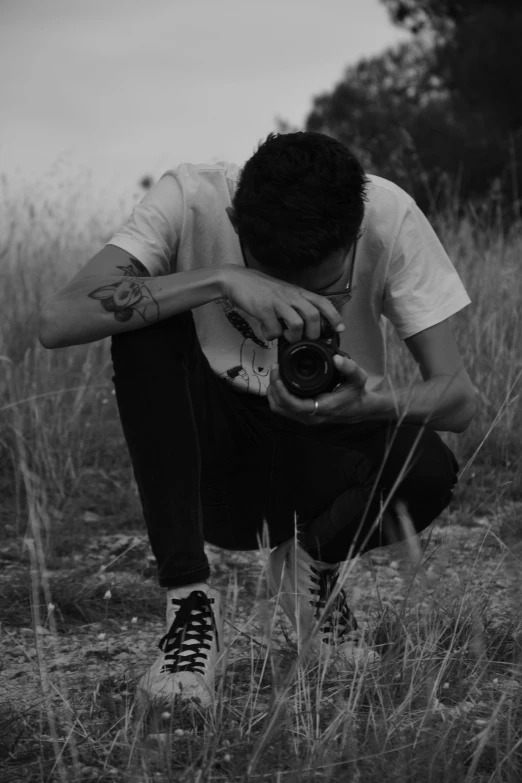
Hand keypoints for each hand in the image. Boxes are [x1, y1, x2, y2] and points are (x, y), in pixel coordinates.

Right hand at [220, 264, 344, 341]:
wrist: (236, 279)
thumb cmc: (260, 289)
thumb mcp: (283, 293)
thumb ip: (294, 306)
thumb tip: (303, 327)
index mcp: (297, 292)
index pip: (322, 302)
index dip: (334, 316)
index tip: (340, 329)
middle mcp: (290, 295)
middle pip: (313, 316)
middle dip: (313, 333)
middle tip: (305, 340)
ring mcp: (277, 302)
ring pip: (297, 324)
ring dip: (293, 337)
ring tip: (285, 336)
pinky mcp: (263, 309)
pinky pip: (274, 329)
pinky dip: (272, 336)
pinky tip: (267, 332)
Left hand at [267, 354, 370, 425]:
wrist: (358, 409)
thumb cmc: (356, 393)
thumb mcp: (358, 378)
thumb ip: (350, 368)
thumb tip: (337, 358)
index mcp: (322, 408)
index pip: (294, 404)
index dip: (281, 390)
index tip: (277, 372)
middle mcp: (311, 416)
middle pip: (281, 407)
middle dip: (274, 387)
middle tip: (274, 369)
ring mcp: (306, 418)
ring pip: (280, 409)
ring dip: (273, 393)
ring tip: (275, 375)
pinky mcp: (303, 417)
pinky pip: (283, 409)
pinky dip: (277, 397)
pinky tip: (279, 384)